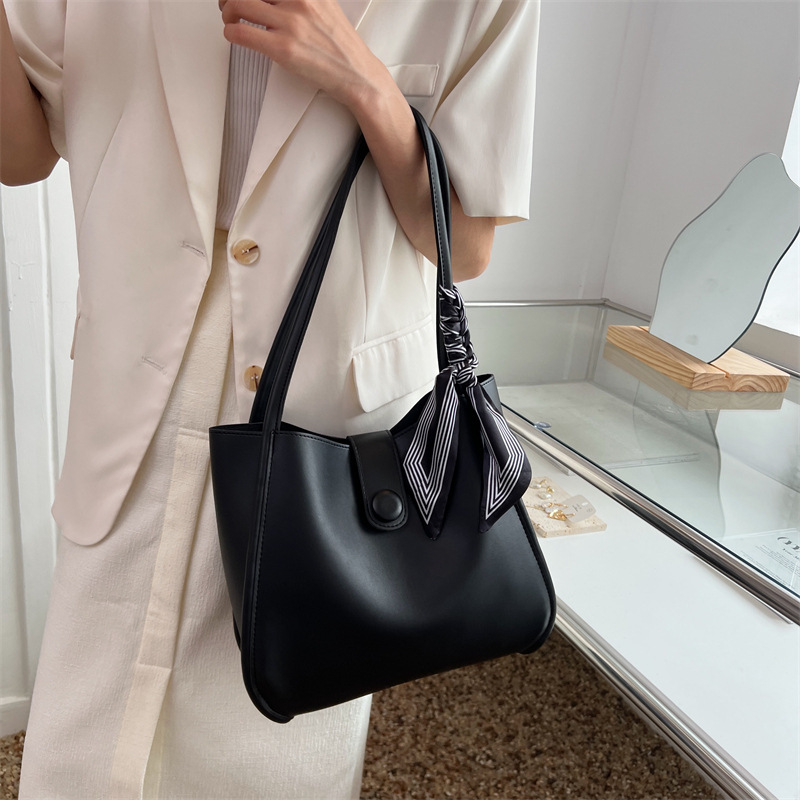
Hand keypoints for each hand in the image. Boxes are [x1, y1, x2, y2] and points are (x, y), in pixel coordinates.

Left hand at [219, 0, 386, 110]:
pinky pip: (241, 32)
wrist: (357, 74)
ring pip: (239, 4)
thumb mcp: (325, 5)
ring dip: (227, 11)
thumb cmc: (340, 46)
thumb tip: (275, 1)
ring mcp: (290, 24)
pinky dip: (230, 31)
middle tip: (229, 3)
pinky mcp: (282, 49)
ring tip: (231, 19)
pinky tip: (234, 35)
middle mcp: (299, 0)